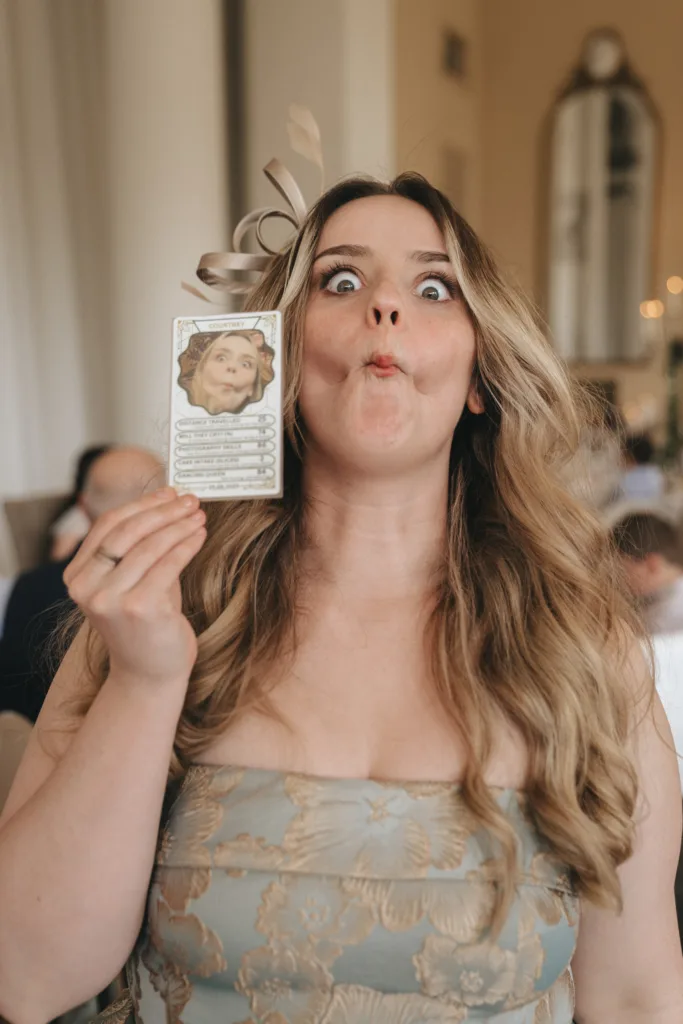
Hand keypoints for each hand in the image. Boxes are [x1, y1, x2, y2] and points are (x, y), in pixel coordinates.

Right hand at [63, 488, 206, 686]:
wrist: (149, 673)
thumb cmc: (146, 621)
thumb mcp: (131, 580)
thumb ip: (138, 546)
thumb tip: (167, 500)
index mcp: (76, 576)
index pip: (107, 525)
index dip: (141, 505)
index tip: (169, 492)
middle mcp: (86, 587)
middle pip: (128, 532)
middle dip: (163, 511)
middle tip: (190, 500)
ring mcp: (110, 599)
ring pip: (150, 546)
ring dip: (178, 526)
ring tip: (199, 516)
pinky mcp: (139, 608)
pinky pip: (168, 564)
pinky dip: (187, 545)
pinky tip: (200, 536)